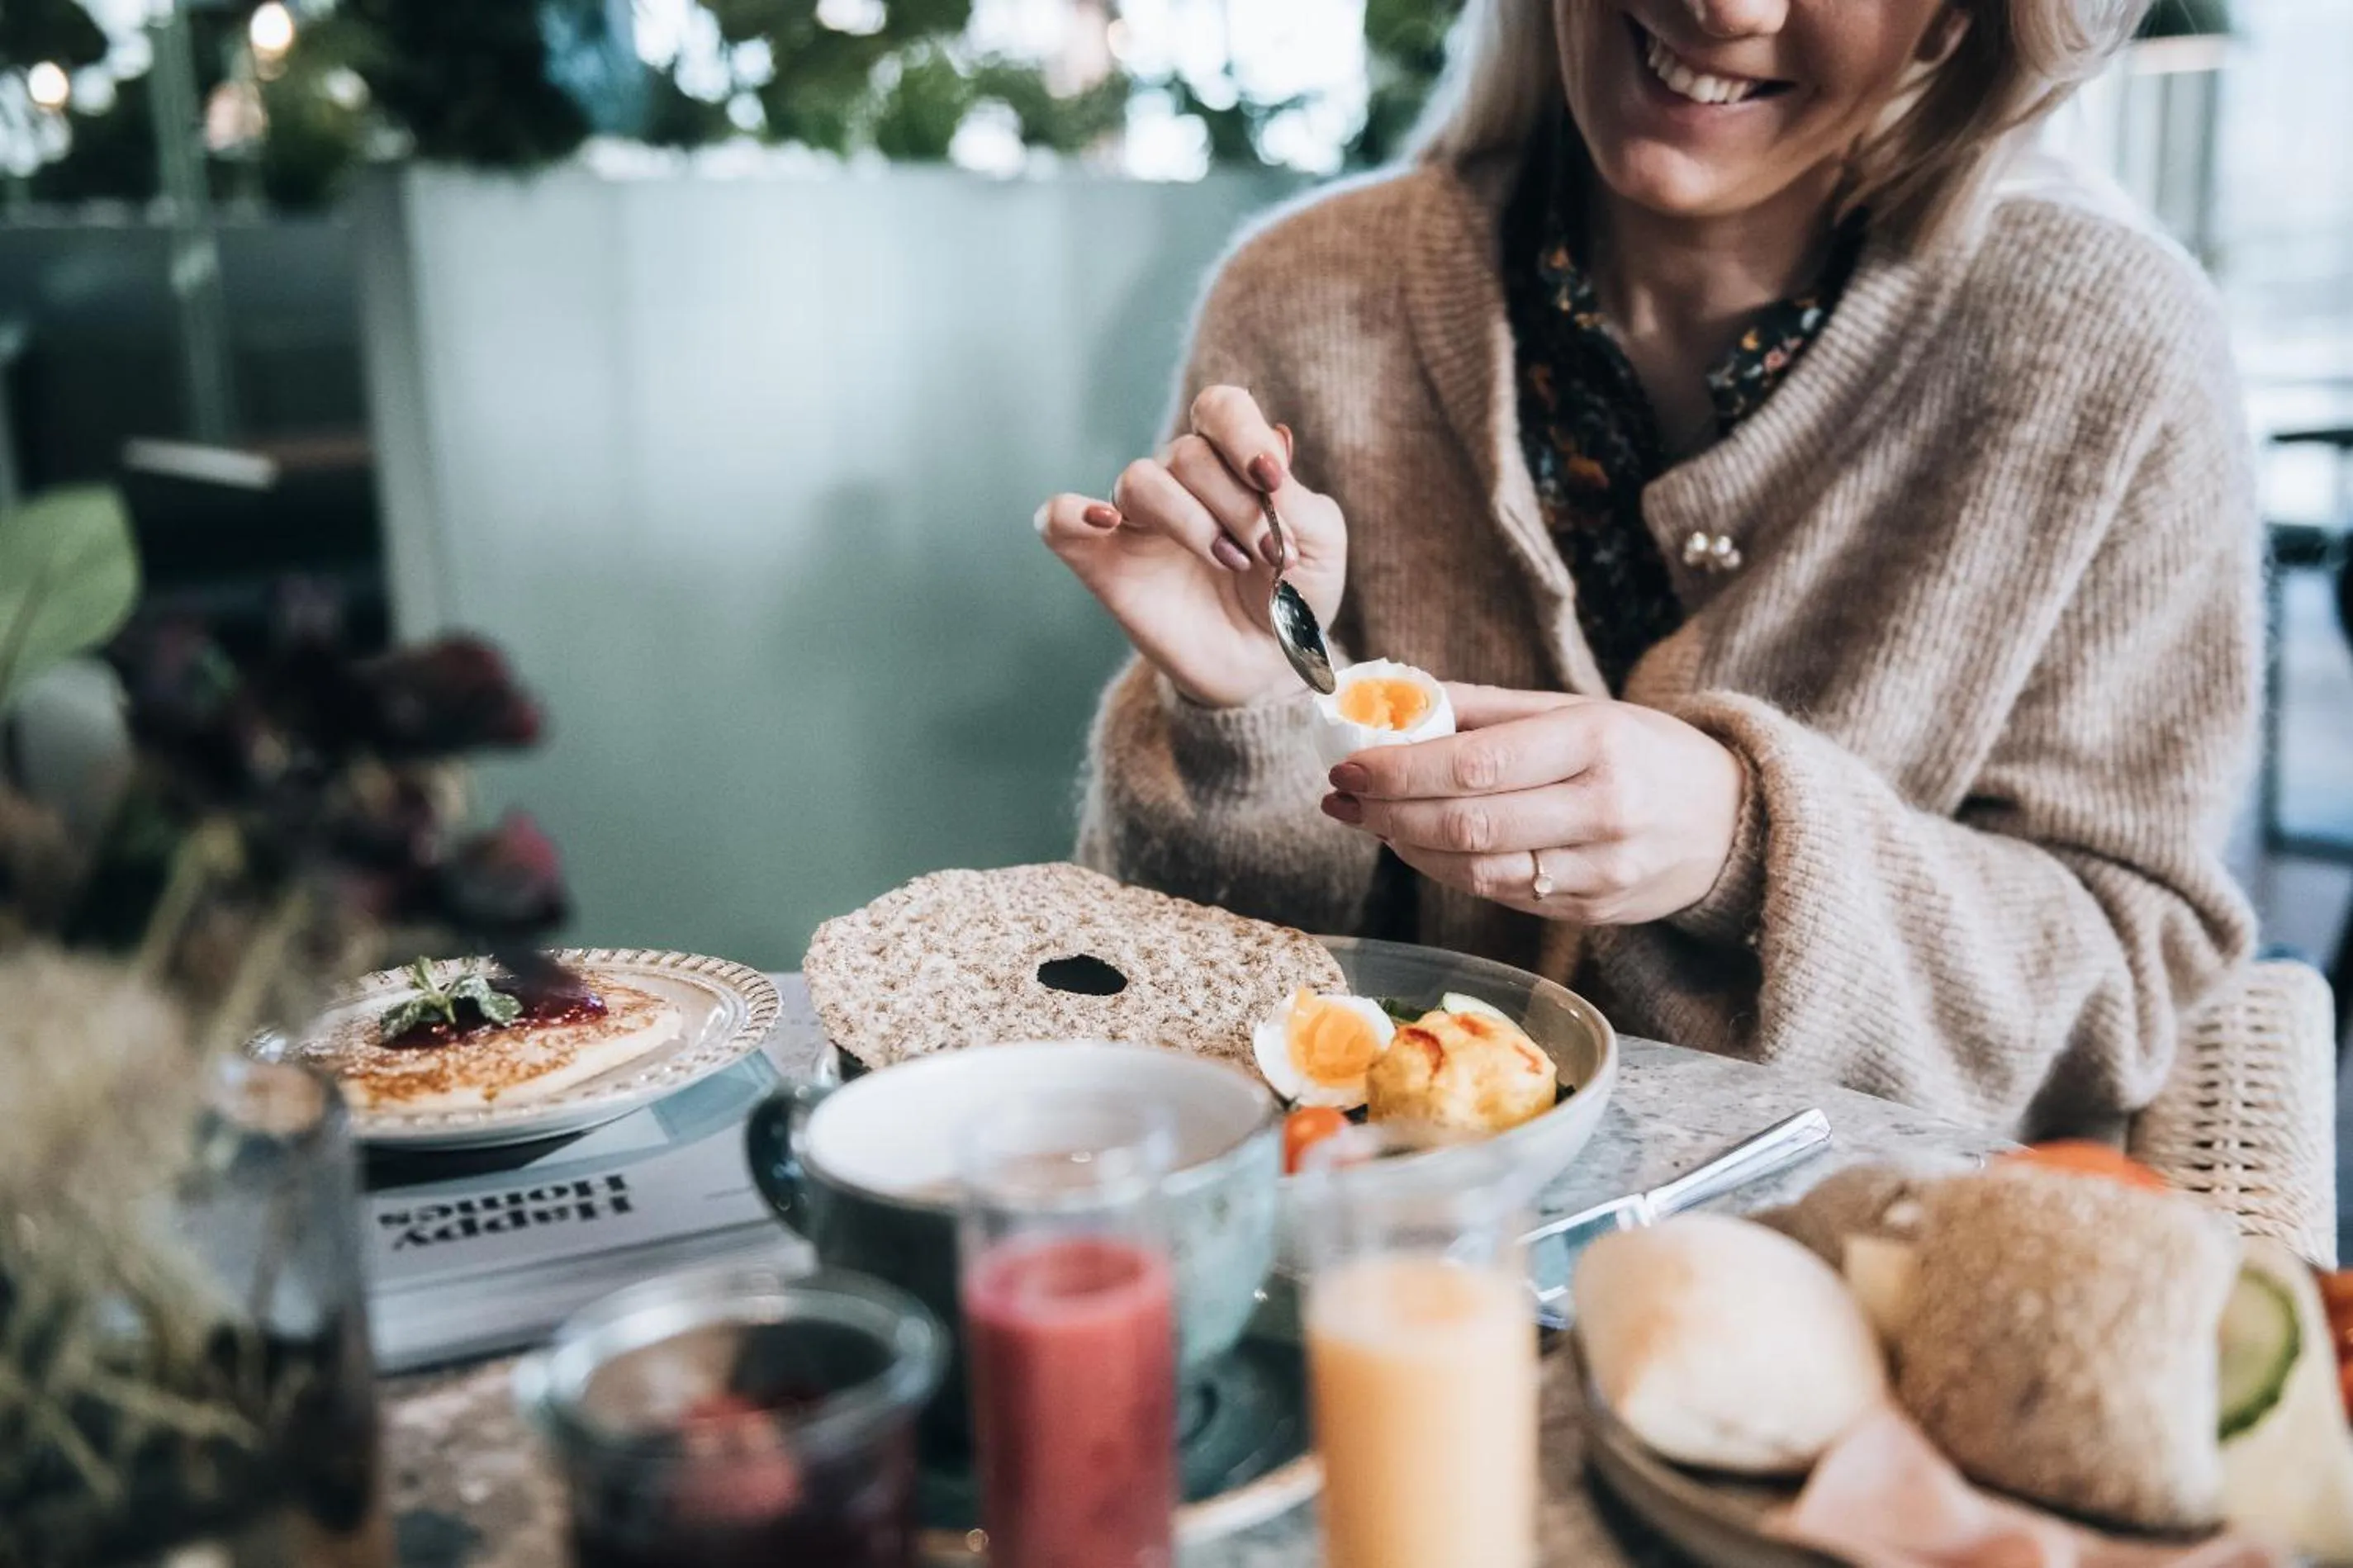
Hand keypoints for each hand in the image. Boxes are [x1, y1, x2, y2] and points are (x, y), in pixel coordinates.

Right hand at [1036, 385, 1346, 708]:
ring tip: (1229, 562)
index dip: (1243, 434)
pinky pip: (1057, 520)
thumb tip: (1265, 463)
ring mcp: (1135, 522)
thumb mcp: (1320, 541)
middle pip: (1187, 455)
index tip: (1271, 481)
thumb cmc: (1294, 595)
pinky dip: (1070, 512)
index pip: (1220, 409)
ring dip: (1188, 519)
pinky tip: (1104, 523)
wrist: (1268, 666)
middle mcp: (1178, 482)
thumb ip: (1295, 498)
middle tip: (1268, 555)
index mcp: (1230, 462)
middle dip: (1235, 504)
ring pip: (1138, 480)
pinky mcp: (1102, 564)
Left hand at [1319, 684, 1745, 924]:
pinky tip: (1418, 847)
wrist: (1731, 822)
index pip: (1478, 765)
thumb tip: (1396, 702)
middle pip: (1469, 825)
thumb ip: (1486, 711)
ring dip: (1408, 848)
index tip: (1349, 767)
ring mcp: (1600, 870)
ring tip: (1369, 821)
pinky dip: (1448, 872)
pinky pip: (1503, 895)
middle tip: (1341, 798)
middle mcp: (1602, 810)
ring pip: (1479, 871)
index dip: (1402, 772)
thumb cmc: (1642, 753)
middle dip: (1388, 814)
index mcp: (1596, 743)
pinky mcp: (1593, 912)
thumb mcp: (1578, 710)